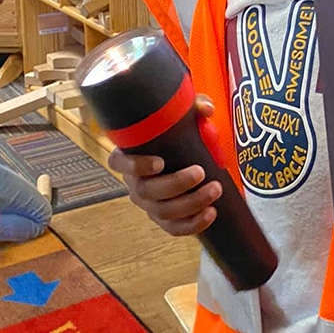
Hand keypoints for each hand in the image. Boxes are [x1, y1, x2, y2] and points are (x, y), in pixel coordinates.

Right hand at [107, 95, 223, 236]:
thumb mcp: (182, 115)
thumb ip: (192, 105)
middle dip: (175, 184)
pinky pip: (174, 228)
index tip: (159, 162)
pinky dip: (193, 225)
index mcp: (129, 156)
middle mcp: (135, 183)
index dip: (134, 165)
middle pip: (146, 191)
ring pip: (162, 212)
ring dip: (190, 204)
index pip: (118, 162)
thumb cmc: (175, 133)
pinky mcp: (164, 218)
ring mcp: (148, 204)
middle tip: (200, 172)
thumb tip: (206, 109)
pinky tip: (211, 213)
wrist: (185, 156)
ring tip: (215, 189)